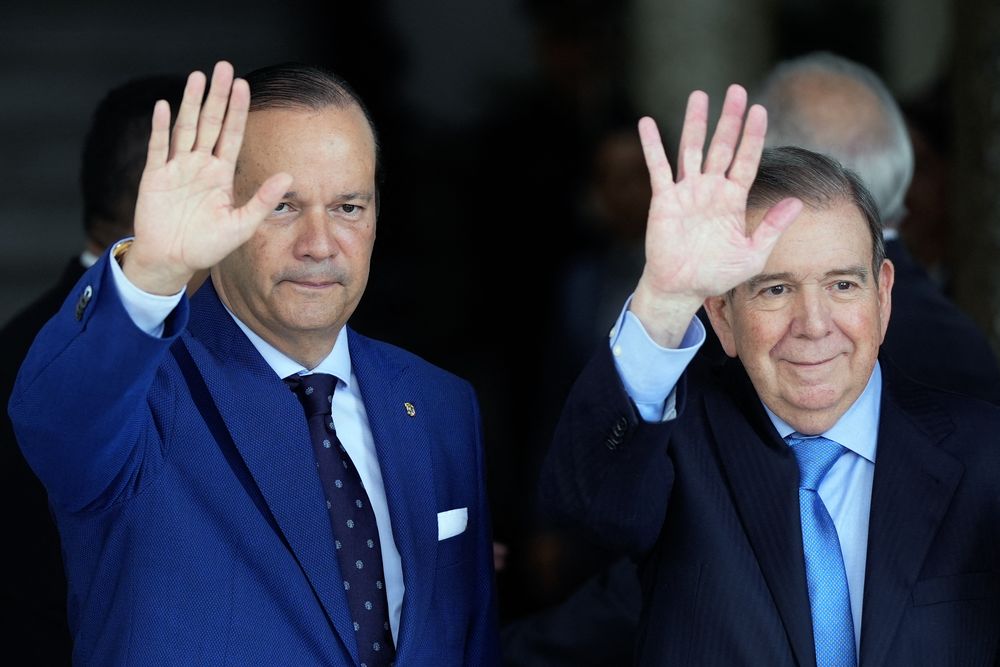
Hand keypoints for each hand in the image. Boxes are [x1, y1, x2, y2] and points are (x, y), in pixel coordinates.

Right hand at [124, 61, 292, 294]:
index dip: (237, 111)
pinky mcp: (154, 177)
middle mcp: (200, 165)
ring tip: (198, 76)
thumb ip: (262, 200)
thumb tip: (288, 176)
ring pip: (186, 128)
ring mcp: (176, 169)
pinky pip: (158, 148)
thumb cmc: (207, 246)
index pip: (232, 135)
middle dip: (217, 96)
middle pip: (210, 123)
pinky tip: (164, 106)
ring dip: (191, 103)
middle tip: (223, 67)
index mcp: (221, 174)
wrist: (172, 261)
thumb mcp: (241, 225)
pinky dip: (160, 127)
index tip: (244, 85)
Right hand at [630, 84, 801, 345]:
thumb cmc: (716, 275)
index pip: (746, 160)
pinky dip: (652, 145)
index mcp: (732, 199)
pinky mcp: (663, 200)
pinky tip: (647, 123)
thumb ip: (773, 227)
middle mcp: (710, 190)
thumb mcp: (753, 254)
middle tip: (736, 91)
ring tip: (699, 95)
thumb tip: (797, 202)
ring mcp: (686, 192)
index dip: (753, 136)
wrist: (681, 288)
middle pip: (722, 146)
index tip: (760, 110)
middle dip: (729, 119)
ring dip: (695, 122)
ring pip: (692, 149)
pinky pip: (657, 167)